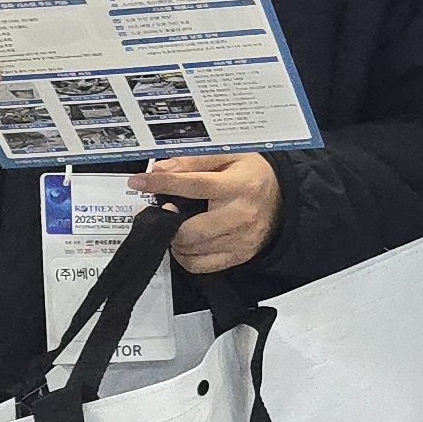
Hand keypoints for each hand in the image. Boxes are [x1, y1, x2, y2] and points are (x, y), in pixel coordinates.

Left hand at [133, 153, 282, 273]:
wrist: (283, 200)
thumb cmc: (252, 175)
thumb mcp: (230, 156)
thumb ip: (195, 161)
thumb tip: (161, 169)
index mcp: (240, 185)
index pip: (195, 185)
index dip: (163, 184)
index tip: (139, 182)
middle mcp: (243, 214)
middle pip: (191, 229)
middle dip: (168, 222)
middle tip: (162, 212)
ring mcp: (242, 239)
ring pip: (192, 249)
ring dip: (175, 239)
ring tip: (176, 225)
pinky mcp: (240, 255)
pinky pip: (201, 265)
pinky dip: (185, 256)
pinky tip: (186, 242)